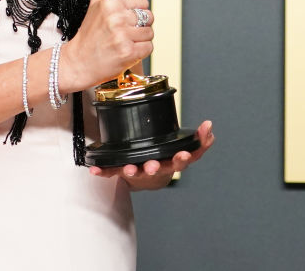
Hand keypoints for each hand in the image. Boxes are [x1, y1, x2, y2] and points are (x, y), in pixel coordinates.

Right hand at [61, 0, 153, 89]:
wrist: (79, 63)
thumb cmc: (87, 39)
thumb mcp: (93, 10)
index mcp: (110, 3)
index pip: (142, 2)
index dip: (140, 11)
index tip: (133, 17)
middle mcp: (117, 17)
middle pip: (149, 17)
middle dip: (142, 25)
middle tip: (130, 32)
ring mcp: (123, 35)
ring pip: (150, 33)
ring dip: (142, 39)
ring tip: (128, 42)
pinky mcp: (129, 52)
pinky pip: (149, 47)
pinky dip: (142, 51)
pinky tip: (129, 51)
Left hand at [88, 120, 214, 189]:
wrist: (149, 177)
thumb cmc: (167, 160)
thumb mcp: (187, 149)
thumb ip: (200, 139)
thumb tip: (209, 126)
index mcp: (172, 163)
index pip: (181, 162)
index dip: (182, 158)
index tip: (183, 154)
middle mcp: (156, 168)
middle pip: (157, 169)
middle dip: (154, 167)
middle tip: (152, 165)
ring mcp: (139, 171)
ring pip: (136, 172)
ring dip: (131, 170)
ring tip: (128, 167)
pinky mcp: (123, 171)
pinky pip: (112, 172)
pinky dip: (104, 171)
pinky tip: (95, 170)